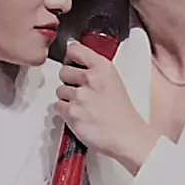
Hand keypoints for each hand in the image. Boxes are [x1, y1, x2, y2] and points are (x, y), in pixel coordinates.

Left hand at [55, 41, 159, 174]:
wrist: (127, 136)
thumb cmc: (122, 112)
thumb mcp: (114, 81)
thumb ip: (95, 69)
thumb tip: (75, 61)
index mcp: (103, 67)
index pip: (75, 49)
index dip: (70, 57)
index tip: (72, 63)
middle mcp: (91, 78)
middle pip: (63, 71)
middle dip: (68, 81)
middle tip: (80, 91)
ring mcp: (81, 95)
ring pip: (60, 90)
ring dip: (67, 98)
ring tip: (82, 106)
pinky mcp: (72, 112)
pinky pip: (57, 106)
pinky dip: (65, 111)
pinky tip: (79, 114)